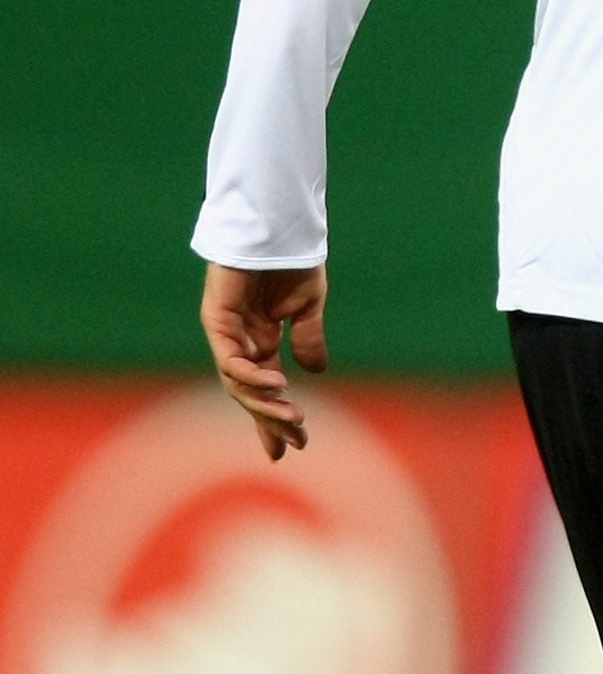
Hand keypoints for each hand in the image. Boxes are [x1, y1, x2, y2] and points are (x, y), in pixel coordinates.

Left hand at [202, 263, 328, 459]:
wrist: (278, 227)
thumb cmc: (292, 260)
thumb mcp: (308, 306)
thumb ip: (308, 337)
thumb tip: (315, 373)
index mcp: (261, 340)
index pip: (266, 389)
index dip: (276, 418)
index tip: (294, 445)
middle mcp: (241, 343)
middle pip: (250, 394)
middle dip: (272, 420)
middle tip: (295, 442)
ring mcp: (227, 334)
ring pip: (238, 384)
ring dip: (264, 404)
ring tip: (293, 416)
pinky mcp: (217, 321)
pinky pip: (231, 360)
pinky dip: (252, 376)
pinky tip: (278, 384)